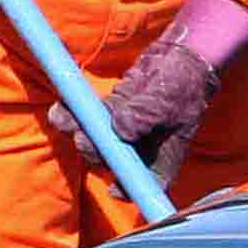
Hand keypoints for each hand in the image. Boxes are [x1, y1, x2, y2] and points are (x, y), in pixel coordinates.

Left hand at [54, 0, 247, 187]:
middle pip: (112, 161)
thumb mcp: (168, 99)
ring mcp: (125, 131)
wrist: (183, 57)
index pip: (146, 183)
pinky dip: (74, 113)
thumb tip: (121, 129)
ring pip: (96, 140)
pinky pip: (89, 118)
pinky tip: (62, 106)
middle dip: (94, 150)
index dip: (128, 189)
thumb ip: (145, 115)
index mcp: (163, 155)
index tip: (114, 187)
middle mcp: (142, 148)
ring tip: (63, 117)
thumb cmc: (185, 82)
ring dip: (77, 130)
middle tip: (83, 136)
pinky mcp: (112, 112)